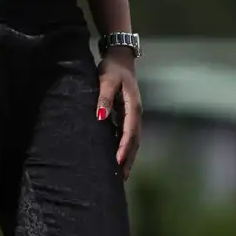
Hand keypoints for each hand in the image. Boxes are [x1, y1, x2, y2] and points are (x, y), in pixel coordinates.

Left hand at [96, 49, 141, 177]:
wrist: (121, 58)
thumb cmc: (112, 69)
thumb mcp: (106, 80)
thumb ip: (104, 98)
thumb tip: (100, 118)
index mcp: (133, 107)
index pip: (130, 132)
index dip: (124, 148)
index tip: (118, 162)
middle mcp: (136, 114)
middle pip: (135, 141)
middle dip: (129, 159)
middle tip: (121, 178)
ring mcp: (133, 115)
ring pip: (133, 140)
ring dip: (128, 156)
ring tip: (121, 174)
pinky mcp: (128, 115)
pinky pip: (128, 135)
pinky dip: (125, 148)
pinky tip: (118, 157)